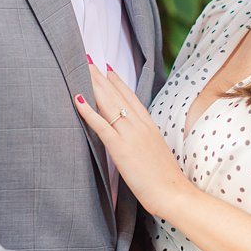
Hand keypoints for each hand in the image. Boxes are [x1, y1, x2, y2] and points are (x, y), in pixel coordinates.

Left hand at [73, 59, 195, 219]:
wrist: (173, 192)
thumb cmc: (165, 179)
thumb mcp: (155, 153)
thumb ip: (144, 141)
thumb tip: (134, 139)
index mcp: (149, 125)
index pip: (130, 97)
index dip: (117, 81)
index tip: (106, 67)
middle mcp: (140, 124)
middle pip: (117, 94)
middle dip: (100, 75)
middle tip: (86, 57)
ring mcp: (130, 134)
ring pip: (109, 103)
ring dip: (93, 84)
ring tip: (81, 67)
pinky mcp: (121, 148)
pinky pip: (102, 125)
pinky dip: (88, 110)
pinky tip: (77, 98)